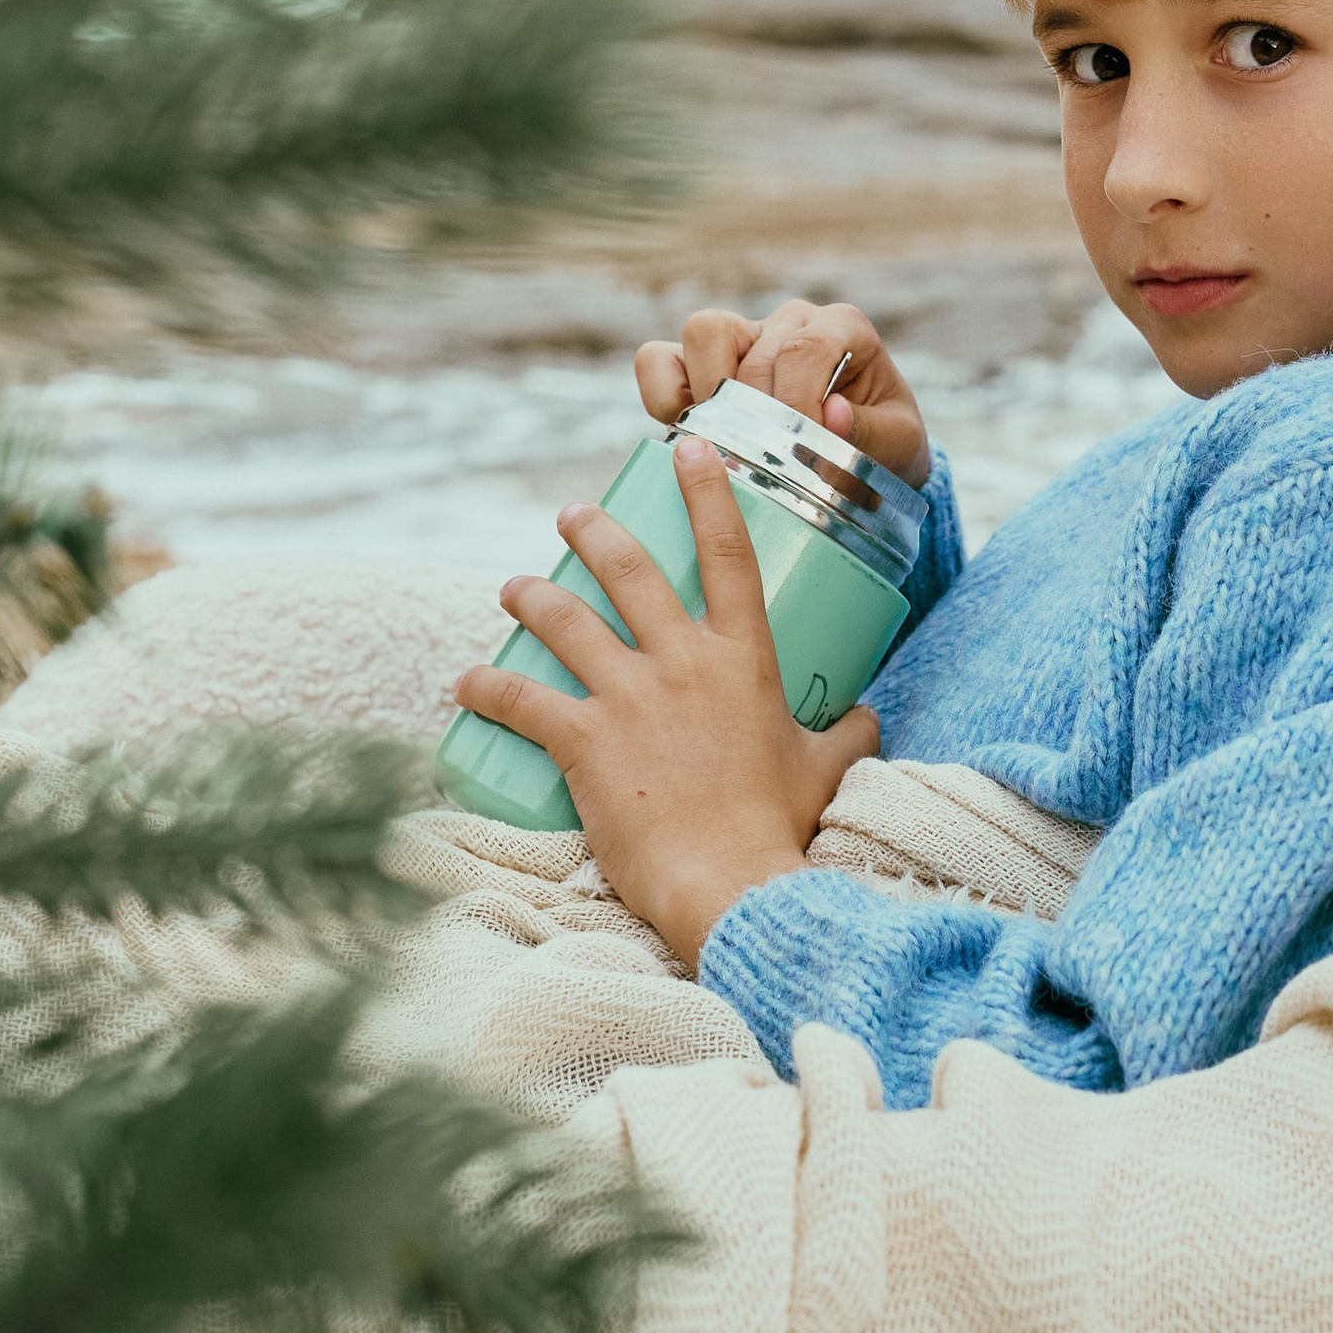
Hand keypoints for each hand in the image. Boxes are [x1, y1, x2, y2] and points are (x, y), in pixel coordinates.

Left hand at [451, 434, 880, 969]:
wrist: (730, 883)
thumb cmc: (780, 827)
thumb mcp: (826, 768)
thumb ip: (847, 731)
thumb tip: (867, 715)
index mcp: (744, 658)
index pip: (729, 553)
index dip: (707, 493)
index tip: (689, 448)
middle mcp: (683, 661)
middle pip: (628, 570)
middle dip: (593, 531)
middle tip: (572, 515)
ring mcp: (629, 697)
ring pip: (564, 620)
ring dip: (531, 595)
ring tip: (513, 586)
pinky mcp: (583, 740)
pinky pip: (521, 699)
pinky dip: (488, 687)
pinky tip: (465, 685)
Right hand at [633, 295, 931, 491]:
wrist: (871, 456)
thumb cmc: (886, 444)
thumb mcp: (899, 444)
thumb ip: (871, 431)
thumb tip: (831, 414)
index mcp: (842, 328)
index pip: (804, 349)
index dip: (796, 402)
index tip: (801, 451)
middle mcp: (792, 320)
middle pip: (751, 346)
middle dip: (755, 413)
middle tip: (767, 461)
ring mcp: (745, 333)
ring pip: (703, 333)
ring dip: (707, 394)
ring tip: (727, 444)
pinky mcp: (704, 361)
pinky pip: (659, 357)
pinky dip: (662, 394)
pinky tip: (690, 434)